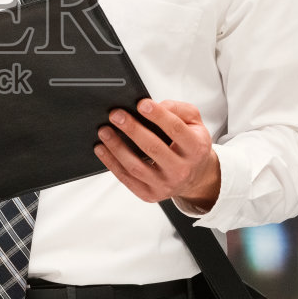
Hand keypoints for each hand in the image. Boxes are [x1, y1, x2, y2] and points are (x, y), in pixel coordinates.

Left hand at [95, 98, 219, 206]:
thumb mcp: (194, 123)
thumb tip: (155, 106)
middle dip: (132, 129)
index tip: (141, 104)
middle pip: (153, 148)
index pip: (175, 129)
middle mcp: (182, 170)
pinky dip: (111, 163)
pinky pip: (127, 179)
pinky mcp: (150, 194)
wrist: (196, 177)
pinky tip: (101, 149)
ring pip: (136, 166)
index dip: (158, 115)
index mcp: (196, 148)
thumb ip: (178, 110)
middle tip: (116, 115)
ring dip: (116, 147)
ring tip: (104, 131)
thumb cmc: (191, 145)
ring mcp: (165, 185)